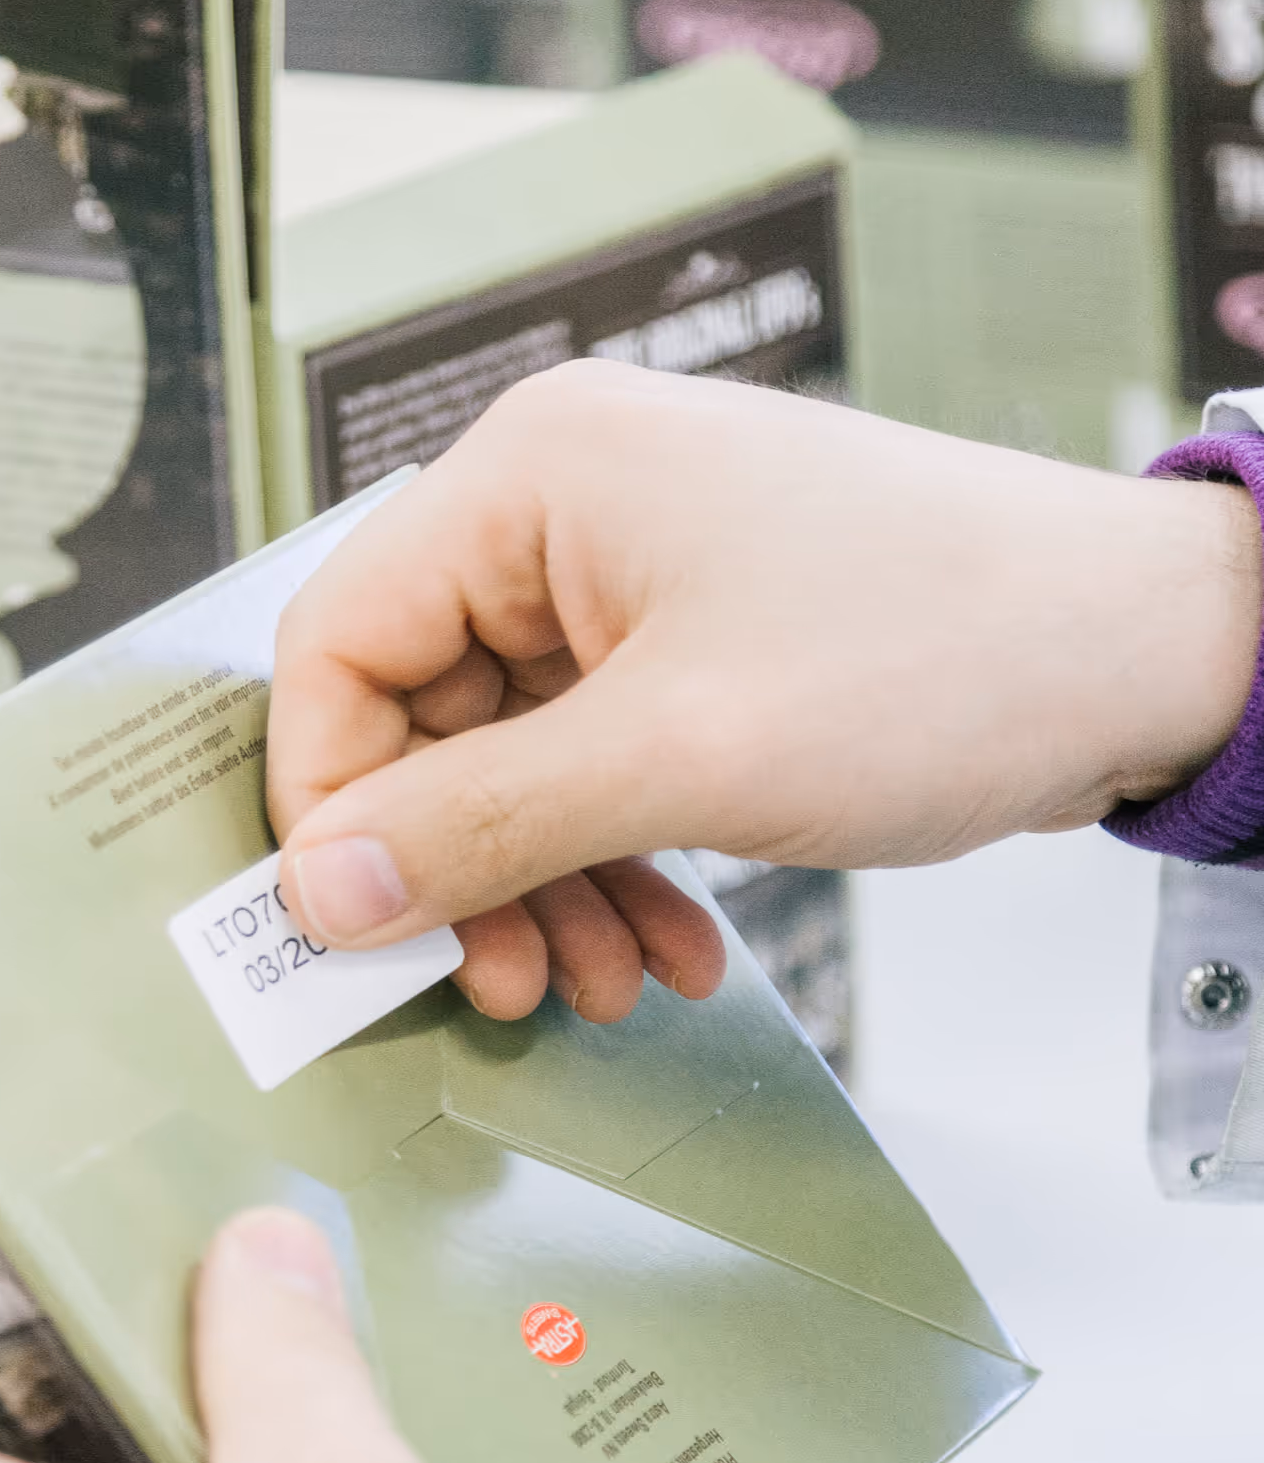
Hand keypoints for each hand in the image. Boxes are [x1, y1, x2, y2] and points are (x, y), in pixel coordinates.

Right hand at [270, 362, 1260, 1020]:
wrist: (1145, 654)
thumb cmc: (943, 653)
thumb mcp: (678, 754)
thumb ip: (476, 824)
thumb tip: (318, 891)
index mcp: (531, 478)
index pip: (339, 645)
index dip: (331, 799)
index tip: (359, 924)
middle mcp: (561, 515)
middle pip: (420, 720)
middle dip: (462, 871)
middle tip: (501, 980)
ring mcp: (626, 583)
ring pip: (506, 766)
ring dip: (542, 891)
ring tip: (600, 984)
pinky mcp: (685, 650)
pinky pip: (591, 775)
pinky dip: (612, 867)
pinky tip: (664, 944)